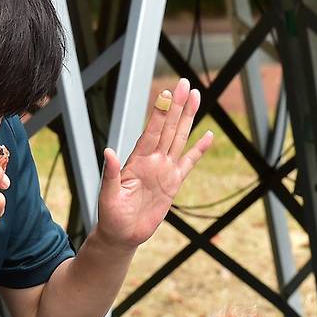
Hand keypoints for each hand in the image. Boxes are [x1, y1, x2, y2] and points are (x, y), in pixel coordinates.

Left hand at [97, 78, 212, 249]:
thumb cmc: (111, 216)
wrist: (122, 234)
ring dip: (187, 118)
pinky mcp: (173, 183)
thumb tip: (108, 152)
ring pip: (179, 139)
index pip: (151, 132)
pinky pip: (189, 163)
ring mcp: (164, 170)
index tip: (166, 94)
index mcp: (136, 161)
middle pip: (168, 128)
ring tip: (196, 97)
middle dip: (176, 106)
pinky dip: (198, 150)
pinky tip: (208, 136)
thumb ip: (110, 174)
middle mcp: (152, 161)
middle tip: (185, 83)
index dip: (159, 114)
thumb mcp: (108, 195)